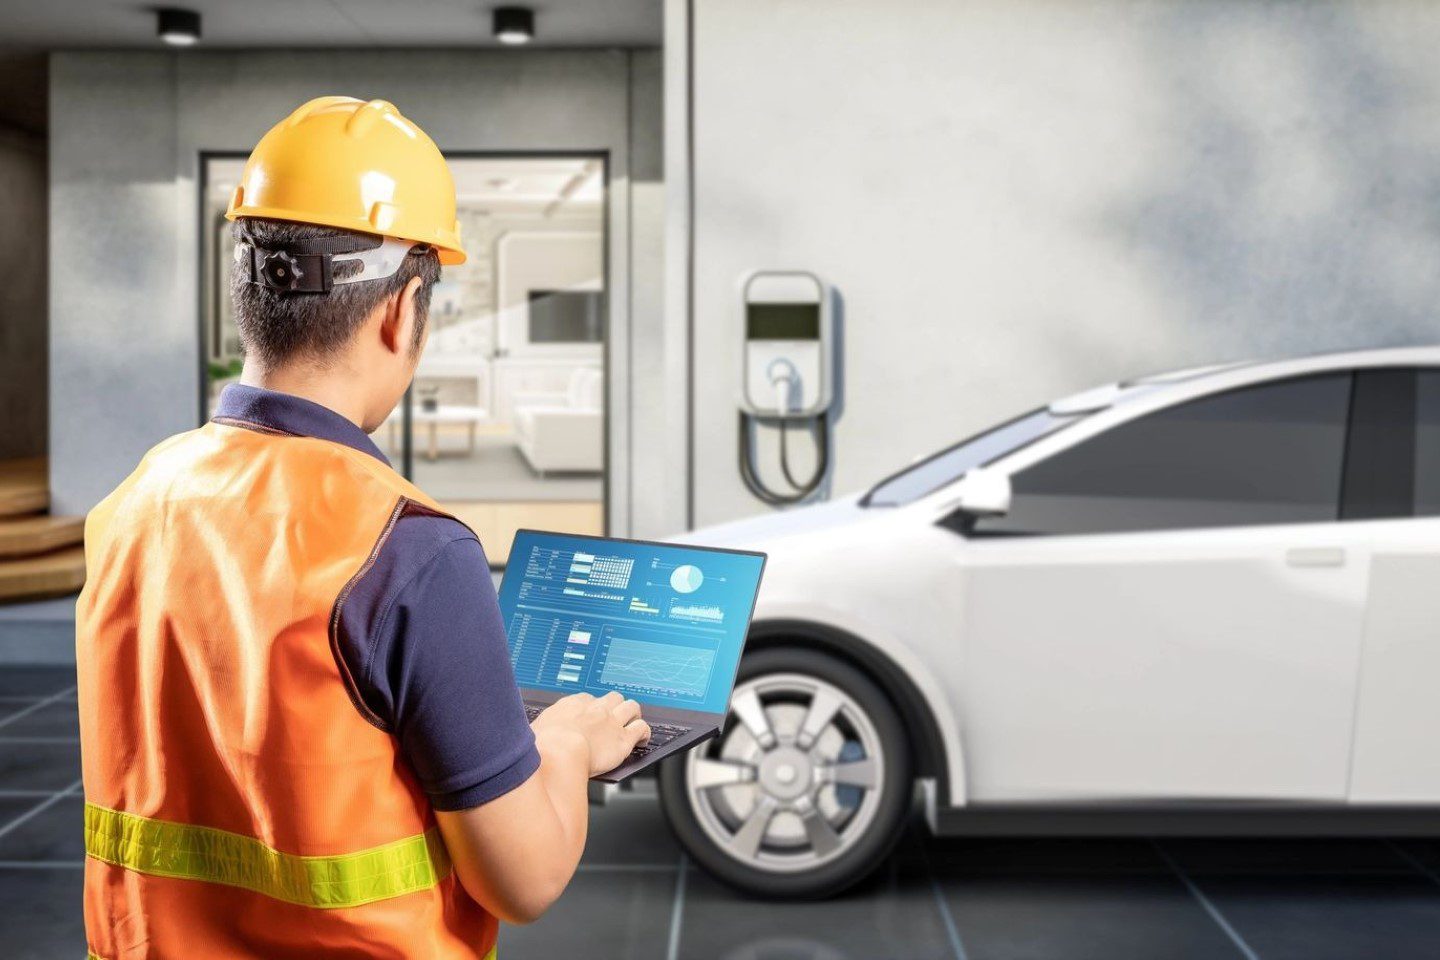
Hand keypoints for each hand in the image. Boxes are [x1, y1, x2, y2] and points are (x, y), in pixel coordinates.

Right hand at [531, 691, 650, 776]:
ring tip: (633, 721)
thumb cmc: (543, 745)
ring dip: (633, 714)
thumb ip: (541, 729)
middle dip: (615, 705)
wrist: (559, 752)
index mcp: (573, 704)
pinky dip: (644, 732)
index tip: (590, 716)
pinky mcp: (623, 739)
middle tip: (614, 715)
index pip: (588, 699)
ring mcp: (611, 722)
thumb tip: (534, 736)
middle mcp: (595, 709)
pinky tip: (643, 738)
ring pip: (631, 707)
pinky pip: (641, 728)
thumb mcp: (535, 730)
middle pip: (613, 697)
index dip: (592, 708)